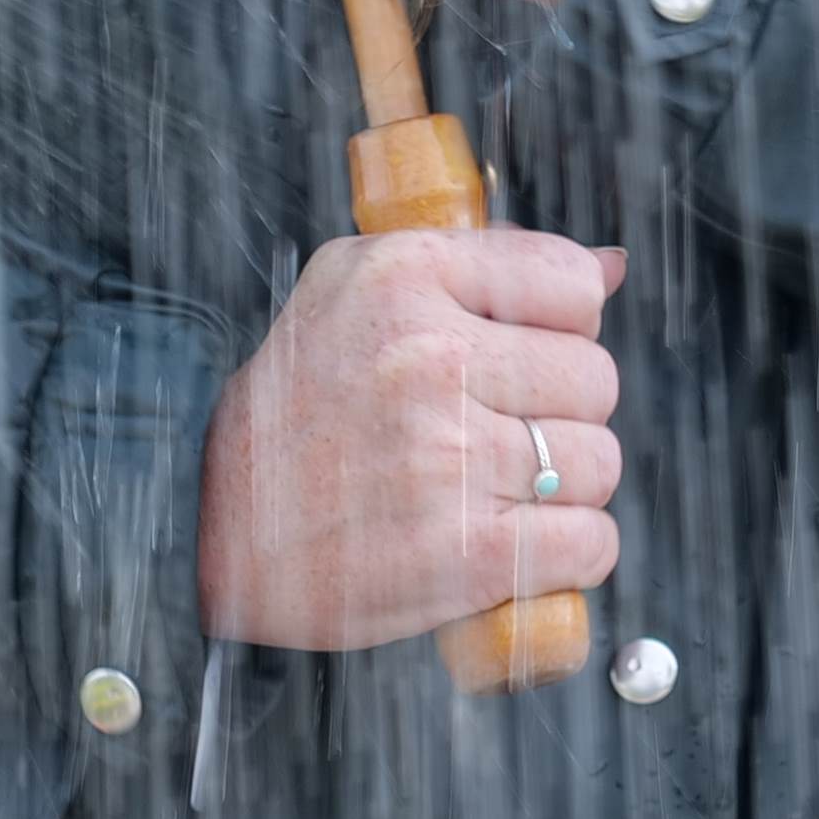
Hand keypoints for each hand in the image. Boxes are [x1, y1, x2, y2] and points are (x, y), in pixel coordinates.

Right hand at [197, 228, 627, 650]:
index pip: (573, 284)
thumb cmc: (296, 401)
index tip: (520, 353)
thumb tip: (611, 266)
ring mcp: (449, 461)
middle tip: (499, 430)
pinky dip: (572, 553)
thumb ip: (485, 262)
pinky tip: (522, 544)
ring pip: (599, 461)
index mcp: (406, 277)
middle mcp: (430, 361)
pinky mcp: (465, 556)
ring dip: (566, 485)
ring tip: (500, 488)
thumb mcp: (357, 287)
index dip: (562, 324)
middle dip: (561, 410)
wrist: (206, 525)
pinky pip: (590, 543)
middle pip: (595, 378)